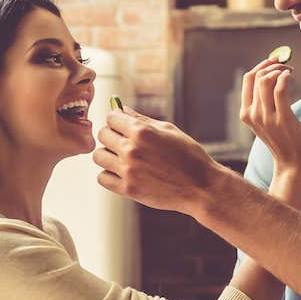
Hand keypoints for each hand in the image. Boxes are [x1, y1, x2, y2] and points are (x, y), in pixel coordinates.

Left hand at [93, 106, 218, 213]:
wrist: (201, 187)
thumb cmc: (189, 156)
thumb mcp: (169, 130)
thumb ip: (142, 119)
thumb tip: (121, 109)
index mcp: (142, 131)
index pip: (111, 118)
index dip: (117, 121)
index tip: (123, 127)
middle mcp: (131, 149)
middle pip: (102, 135)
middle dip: (112, 136)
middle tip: (124, 143)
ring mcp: (128, 170)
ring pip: (99, 157)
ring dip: (108, 156)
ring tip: (122, 159)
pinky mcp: (128, 189)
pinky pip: (102, 178)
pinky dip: (109, 175)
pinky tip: (122, 173)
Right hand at [241, 59, 300, 175]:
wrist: (293, 164)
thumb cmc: (284, 140)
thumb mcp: (267, 120)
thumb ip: (265, 101)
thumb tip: (272, 72)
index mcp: (246, 114)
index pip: (248, 79)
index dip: (262, 65)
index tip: (275, 60)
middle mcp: (253, 115)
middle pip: (257, 76)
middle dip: (273, 65)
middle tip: (287, 66)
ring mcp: (266, 118)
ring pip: (266, 80)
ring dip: (280, 70)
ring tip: (290, 72)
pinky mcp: (282, 119)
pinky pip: (280, 89)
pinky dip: (285, 77)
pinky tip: (291, 77)